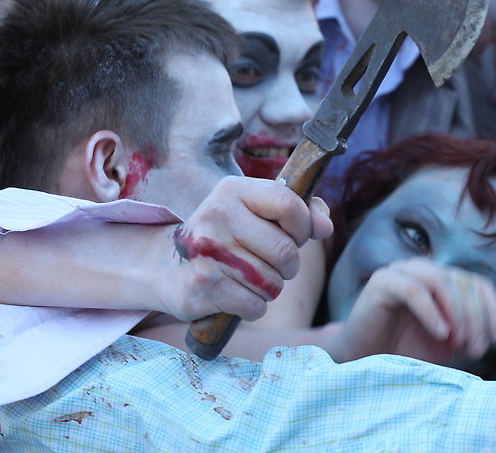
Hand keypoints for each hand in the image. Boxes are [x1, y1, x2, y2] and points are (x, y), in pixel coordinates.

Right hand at [159, 176, 331, 321]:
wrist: (169, 269)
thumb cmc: (229, 237)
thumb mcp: (258, 212)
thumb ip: (301, 212)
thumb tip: (326, 227)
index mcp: (234, 189)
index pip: (290, 205)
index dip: (303, 227)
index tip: (292, 235)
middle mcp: (217, 215)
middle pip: (286, 251)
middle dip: (288, 265)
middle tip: (271, 263)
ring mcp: (208, 251)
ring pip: (273, 283)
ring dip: (270, 288)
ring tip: (250, 277)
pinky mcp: (203, 285)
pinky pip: (255, 305)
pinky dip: (254, 306)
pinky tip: (237, 295)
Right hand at [329, 257, 495, 364]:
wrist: (366, 361)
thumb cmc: (407, 350)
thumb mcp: (451, 342)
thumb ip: (479, 327)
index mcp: (442, 279)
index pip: (479, 284)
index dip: (493, 311)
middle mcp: (425, 269)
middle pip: (464, 283)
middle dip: (476, 318)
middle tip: (478, 348)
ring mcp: (402, 271)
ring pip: (442, 281)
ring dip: (458, 313)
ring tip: (460, 342)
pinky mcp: (382, 282)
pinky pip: (414, 290)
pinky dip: (432, 312)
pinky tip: (441, 335)